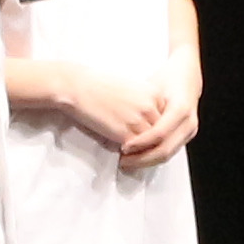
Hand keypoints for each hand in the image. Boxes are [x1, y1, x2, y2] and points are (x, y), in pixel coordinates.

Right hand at [43, 69, 169, 150]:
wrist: (78, 86)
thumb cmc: (99, 85)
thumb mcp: (131, 87)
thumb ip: (145, 102)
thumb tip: (148, 121)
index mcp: (154, 93)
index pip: (165, 117)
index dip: (155, 127)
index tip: (147, 133)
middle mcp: (150, 106)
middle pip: (161, 131)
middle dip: (152, 141)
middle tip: (144, 150)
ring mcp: (139, 120)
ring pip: (151, 144)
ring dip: (144, 151)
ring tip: (134, 157)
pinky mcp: (126, 133)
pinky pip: (137, 151)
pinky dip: (132, 156)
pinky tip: (124, 158)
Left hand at [115, 73, 200, 167]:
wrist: (187, 75)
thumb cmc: (168, 77)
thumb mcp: (152, 86)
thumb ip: (140, 104)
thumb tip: (118, 120)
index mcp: (180, 108)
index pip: (159, 133)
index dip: (140, 143)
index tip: (124, 147)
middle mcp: (188, 122)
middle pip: (165, 150)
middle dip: (142, 159)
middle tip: (124, 161)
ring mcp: (189, 130)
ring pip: (168, 155)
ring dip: (147, 161)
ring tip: (129, 161)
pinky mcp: (187, 135)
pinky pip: (170, 151)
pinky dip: (153, 156)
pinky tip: (140, 156)